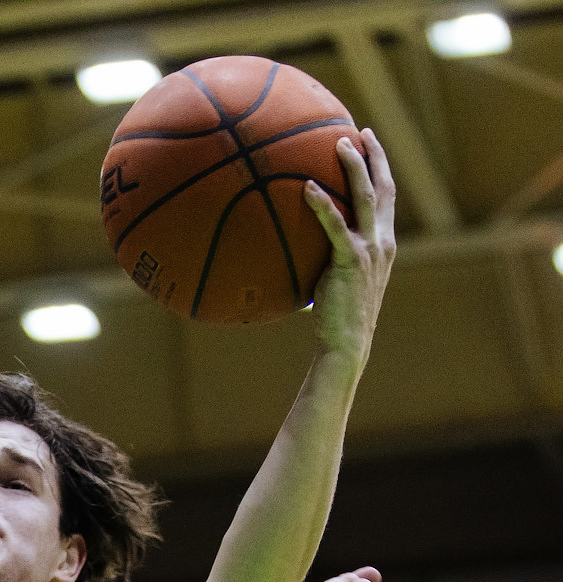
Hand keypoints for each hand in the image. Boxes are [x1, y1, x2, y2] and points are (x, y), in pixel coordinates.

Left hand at [305, 127, 395, 365]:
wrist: (347, 341)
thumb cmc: (337, 315)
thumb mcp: (340, 279)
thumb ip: (333, 256)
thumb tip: (301, 243)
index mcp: (384, 244)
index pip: (388, 198)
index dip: (381, 169)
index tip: (369, 144)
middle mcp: (383, 241)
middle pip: (384, 189)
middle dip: (374, 157)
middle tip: (359, 132)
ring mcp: (370, 250)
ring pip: (367, 198)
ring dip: (354, 168)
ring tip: (337, 144)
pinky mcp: (351, 261)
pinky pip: (335, 226)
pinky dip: (322, 205)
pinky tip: (306, 187)